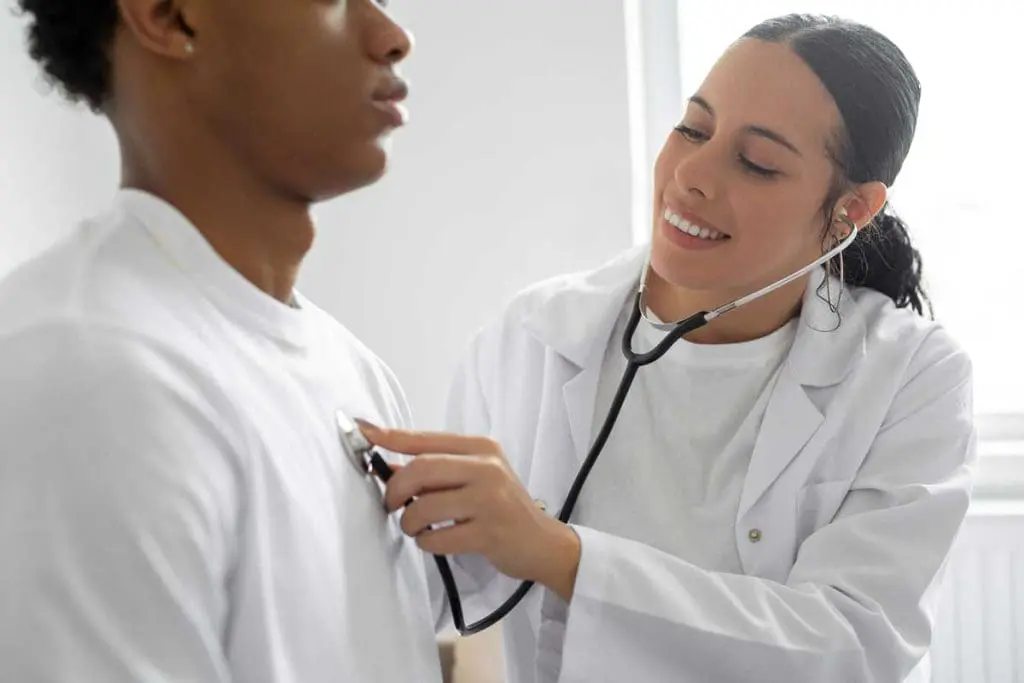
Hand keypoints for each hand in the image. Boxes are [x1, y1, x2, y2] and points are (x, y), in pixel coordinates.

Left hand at [357, 422, 580, 600]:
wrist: (542, 542)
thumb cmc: (501, 507)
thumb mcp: (474, 477)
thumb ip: (436, 470)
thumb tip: (385, 466)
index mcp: (481, 448)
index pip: (425, 439)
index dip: (390, 436)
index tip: (361, 431)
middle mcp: (487, 467)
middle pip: (420, 469)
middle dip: (394, 490)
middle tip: (390, 505)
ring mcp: (490, 499)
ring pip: (424, 506)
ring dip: (409, 522)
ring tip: (415, 527)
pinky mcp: (489, 532)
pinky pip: (437, 537)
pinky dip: (426, 542)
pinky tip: (434, 541)